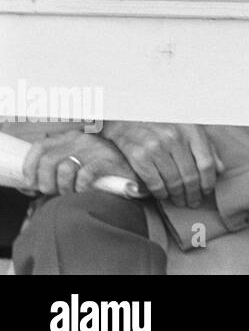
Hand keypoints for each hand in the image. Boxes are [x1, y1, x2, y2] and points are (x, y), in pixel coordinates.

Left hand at [22, 131, 138, 197]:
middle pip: (48, 161)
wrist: (138, 171)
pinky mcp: (108, 161)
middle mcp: (82, 139)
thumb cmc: (104, 170)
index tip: (30, 184)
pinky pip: (84, 176)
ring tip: (71, 192)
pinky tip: (85, 190)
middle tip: (52, 193)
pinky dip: (80, 188)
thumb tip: (31, 184)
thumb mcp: (80, 161)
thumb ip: (58, 166)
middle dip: (45, 183)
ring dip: (63, 187)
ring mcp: (96, 149)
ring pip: (64, 169)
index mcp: (72, 137)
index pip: (40, 147)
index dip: (29, 167)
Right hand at [101, 122, 222, 208]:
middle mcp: (175, 138)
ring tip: (180, 201)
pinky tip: (164, 195)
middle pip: (190, 176)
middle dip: (193, 193)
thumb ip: (207, 147)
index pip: (206, 163)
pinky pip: (155, 183)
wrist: (129, 118)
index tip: (207, 191)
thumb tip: (220, 169)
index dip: (208, 181)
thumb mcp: (190, 129)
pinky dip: (161, 193)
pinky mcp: (140, 157)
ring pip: (173, 182)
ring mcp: (157, 147)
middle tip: (193, 202)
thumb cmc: (164, 125)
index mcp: (191, 131)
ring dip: (178, 196)